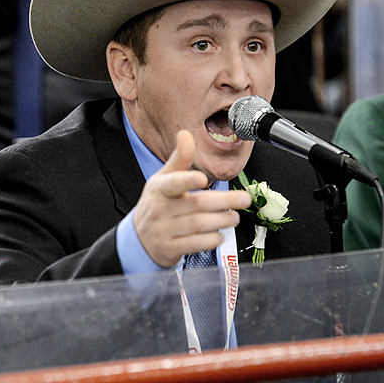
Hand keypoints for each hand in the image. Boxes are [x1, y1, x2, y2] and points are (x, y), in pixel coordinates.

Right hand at [133, 130, 251, 267]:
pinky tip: (220, 235)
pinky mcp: (170, 248)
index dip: (187, 180)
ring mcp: (164, 230)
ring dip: (221, 221)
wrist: (139, 238)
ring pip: (198, 225)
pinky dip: (211, 240)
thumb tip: (185, 134)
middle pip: (196, 204)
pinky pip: (195, 244)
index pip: (173, 183)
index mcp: (160, 188)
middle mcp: (160, 209)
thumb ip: (180, 158)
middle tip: (244, 199)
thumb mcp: (164, 179)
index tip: (202, 179)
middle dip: (223, 201)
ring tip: (235, 217)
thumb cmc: (158, 204)